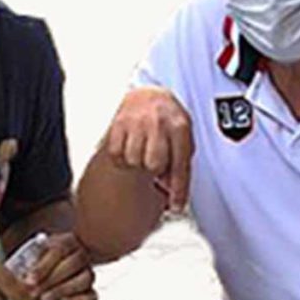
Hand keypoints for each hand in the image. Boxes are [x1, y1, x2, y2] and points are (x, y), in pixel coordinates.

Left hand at [25, 231, 97, 299]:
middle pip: (72, 265)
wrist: (58, 267)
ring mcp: (89, 273)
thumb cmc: (43, 260)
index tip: (30, 280)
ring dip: (62, 290)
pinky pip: (91, 297)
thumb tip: (24, 275)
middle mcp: (82, 255)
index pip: (58, 250)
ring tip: (44, 298)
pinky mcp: (91, 290)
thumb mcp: (37, 253)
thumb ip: (32, 260)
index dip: (43, 266)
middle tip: (34, 292)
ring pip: (84, 280)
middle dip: (50, 281)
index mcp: (68, 241)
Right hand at [104, 86, 194, 210]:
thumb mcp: (183, 136)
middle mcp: (158, 124)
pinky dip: (122, 157)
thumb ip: (179, 162)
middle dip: (155, 169)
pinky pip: (117, 154)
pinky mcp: (118, 124)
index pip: (180, 164)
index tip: (176, 207)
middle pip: (154, 164)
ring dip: (138, 161)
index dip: (178, 190)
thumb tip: (169, 190)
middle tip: (154, 161)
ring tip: (143, 150)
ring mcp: (137, 122)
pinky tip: (129, 147)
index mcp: (179, 127)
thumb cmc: (168, 120)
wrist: (148, 93)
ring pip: (134, 160)